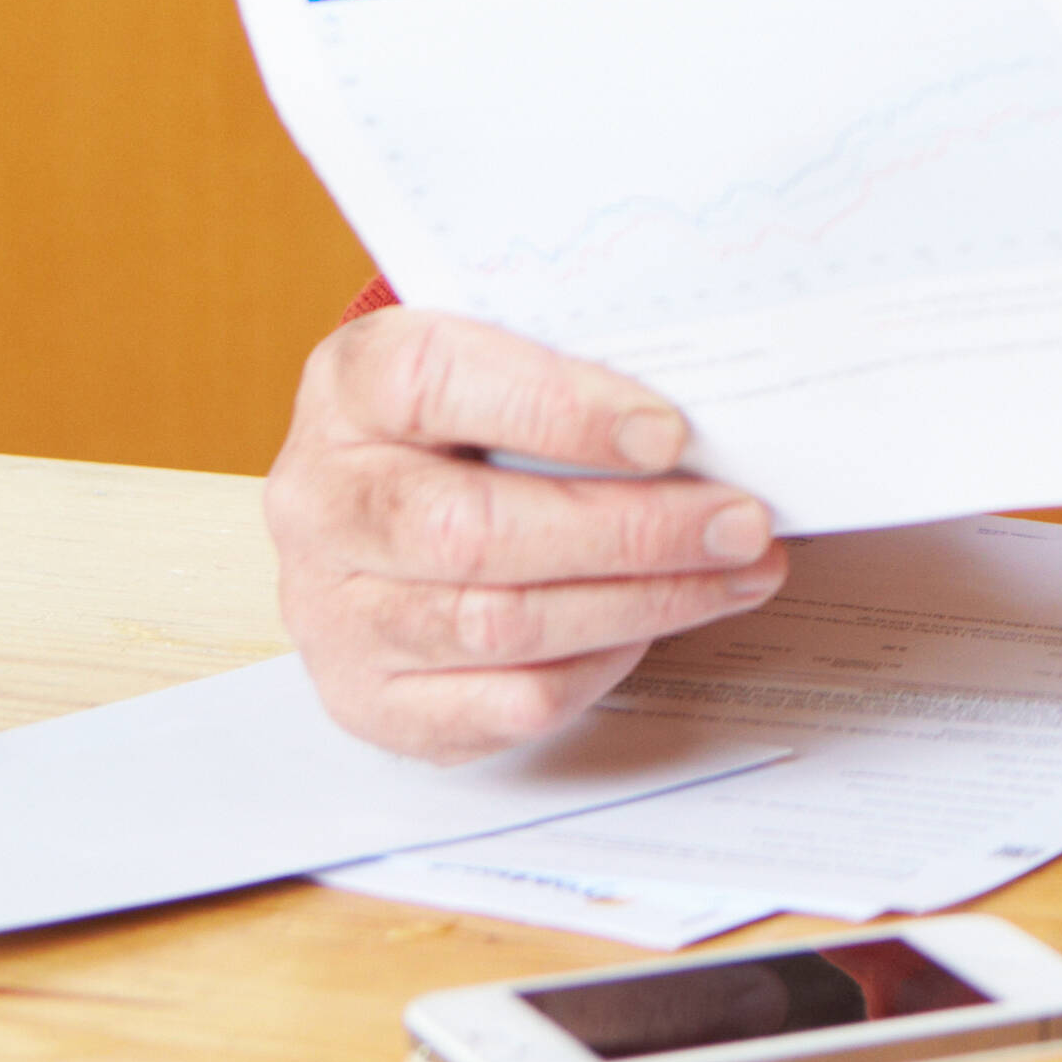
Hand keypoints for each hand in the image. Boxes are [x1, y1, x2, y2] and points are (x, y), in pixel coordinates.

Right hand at [263, 309, 787, 757]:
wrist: (376, 503)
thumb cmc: (468, 421)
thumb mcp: (498, 358)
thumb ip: (577, 371)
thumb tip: (712, 417)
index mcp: (350, 387)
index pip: (435, 384)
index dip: (558, 409)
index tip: (669, 432)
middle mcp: (322, 504)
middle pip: (474, 531)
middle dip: (631, 531)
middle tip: (739, 520)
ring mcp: (335, 613)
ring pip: (499, 625)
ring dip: (642, 603)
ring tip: (734, 572)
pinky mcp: (372, 700)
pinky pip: (505, 703)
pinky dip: (598, 666)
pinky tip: (653, 624)